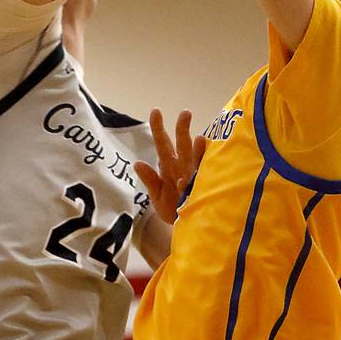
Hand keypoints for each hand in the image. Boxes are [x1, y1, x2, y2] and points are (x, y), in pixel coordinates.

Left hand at [135, 109, 206, 224]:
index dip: (158, 127)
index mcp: (169, 165)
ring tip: (200, 139)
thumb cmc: (171, 209)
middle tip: (186, 113)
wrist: (184, 228)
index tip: (155, 111)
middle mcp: (183, 166)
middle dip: (184, 129)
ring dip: (198, 150)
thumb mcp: (156, 196)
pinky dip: (196, 178)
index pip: (163, 142)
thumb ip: (149, 179)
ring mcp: (195, 175)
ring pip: (197, 159)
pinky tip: (192, 177)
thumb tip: (137, 163)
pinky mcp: (203, 187)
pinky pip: (201, 180)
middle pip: (183, 143)